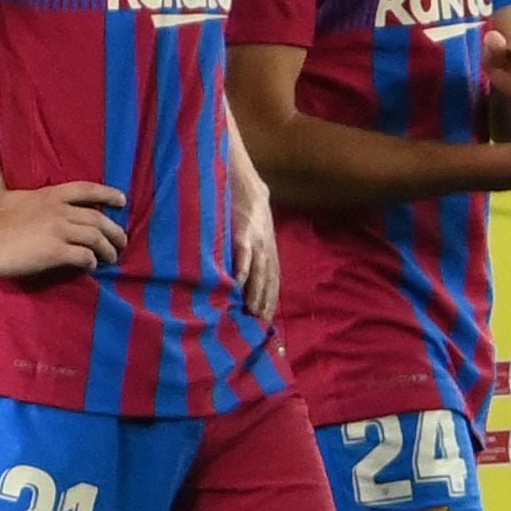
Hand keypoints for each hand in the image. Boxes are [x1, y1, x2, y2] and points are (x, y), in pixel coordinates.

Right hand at [0, 158, 126, 278]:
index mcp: (50, 195)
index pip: (87, 190)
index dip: (108, 194)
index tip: (122, 201)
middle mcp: (60, 211)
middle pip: (99, 218)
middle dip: (115, 231)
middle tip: (122, 242)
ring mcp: (59, 231)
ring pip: (96, 238)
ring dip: (108, 249)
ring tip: (112, 258)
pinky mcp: (55, 251)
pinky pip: (84, 256)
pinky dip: (92, 261)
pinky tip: (91, 266)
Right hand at [231, 165, 278, 320]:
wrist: (245, 183)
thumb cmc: (246, 212)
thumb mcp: (256, 234)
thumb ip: (253, 254)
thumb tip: (244, 279)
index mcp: (270, 251)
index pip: (273, 282)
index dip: (270, 302)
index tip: (265, 323)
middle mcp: (267, 249)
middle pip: (269, 282)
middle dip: (264, 304)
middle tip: (258, 327)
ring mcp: (257, 241)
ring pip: (259, 272)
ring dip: (255, 293)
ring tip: (249, 312)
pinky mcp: (244, 231)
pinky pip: (244, 254)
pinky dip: (242, 270)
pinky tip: (237, 285)